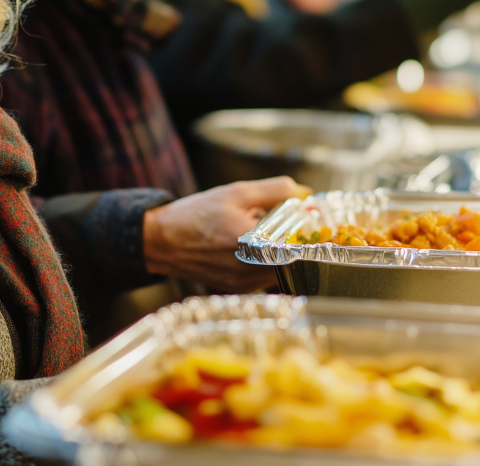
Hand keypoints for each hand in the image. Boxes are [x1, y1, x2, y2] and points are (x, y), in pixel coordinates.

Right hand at [142, 176, 310, 292]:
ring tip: (266, 235)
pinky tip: (251, 247)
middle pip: (293, 261)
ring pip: (280, 271)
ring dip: (282, 254)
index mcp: (251, 243)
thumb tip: (306, 194)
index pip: (299, 248)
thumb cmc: (196, 214)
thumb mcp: (236, 192)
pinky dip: (266, 262)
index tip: (317, 225)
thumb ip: (275, 190)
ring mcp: (243, 284)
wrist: (162, 240)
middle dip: (296, 243)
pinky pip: (264, 277)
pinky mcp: (237, 290)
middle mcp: (248, 270)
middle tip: (294, 226)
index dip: (312, 236)